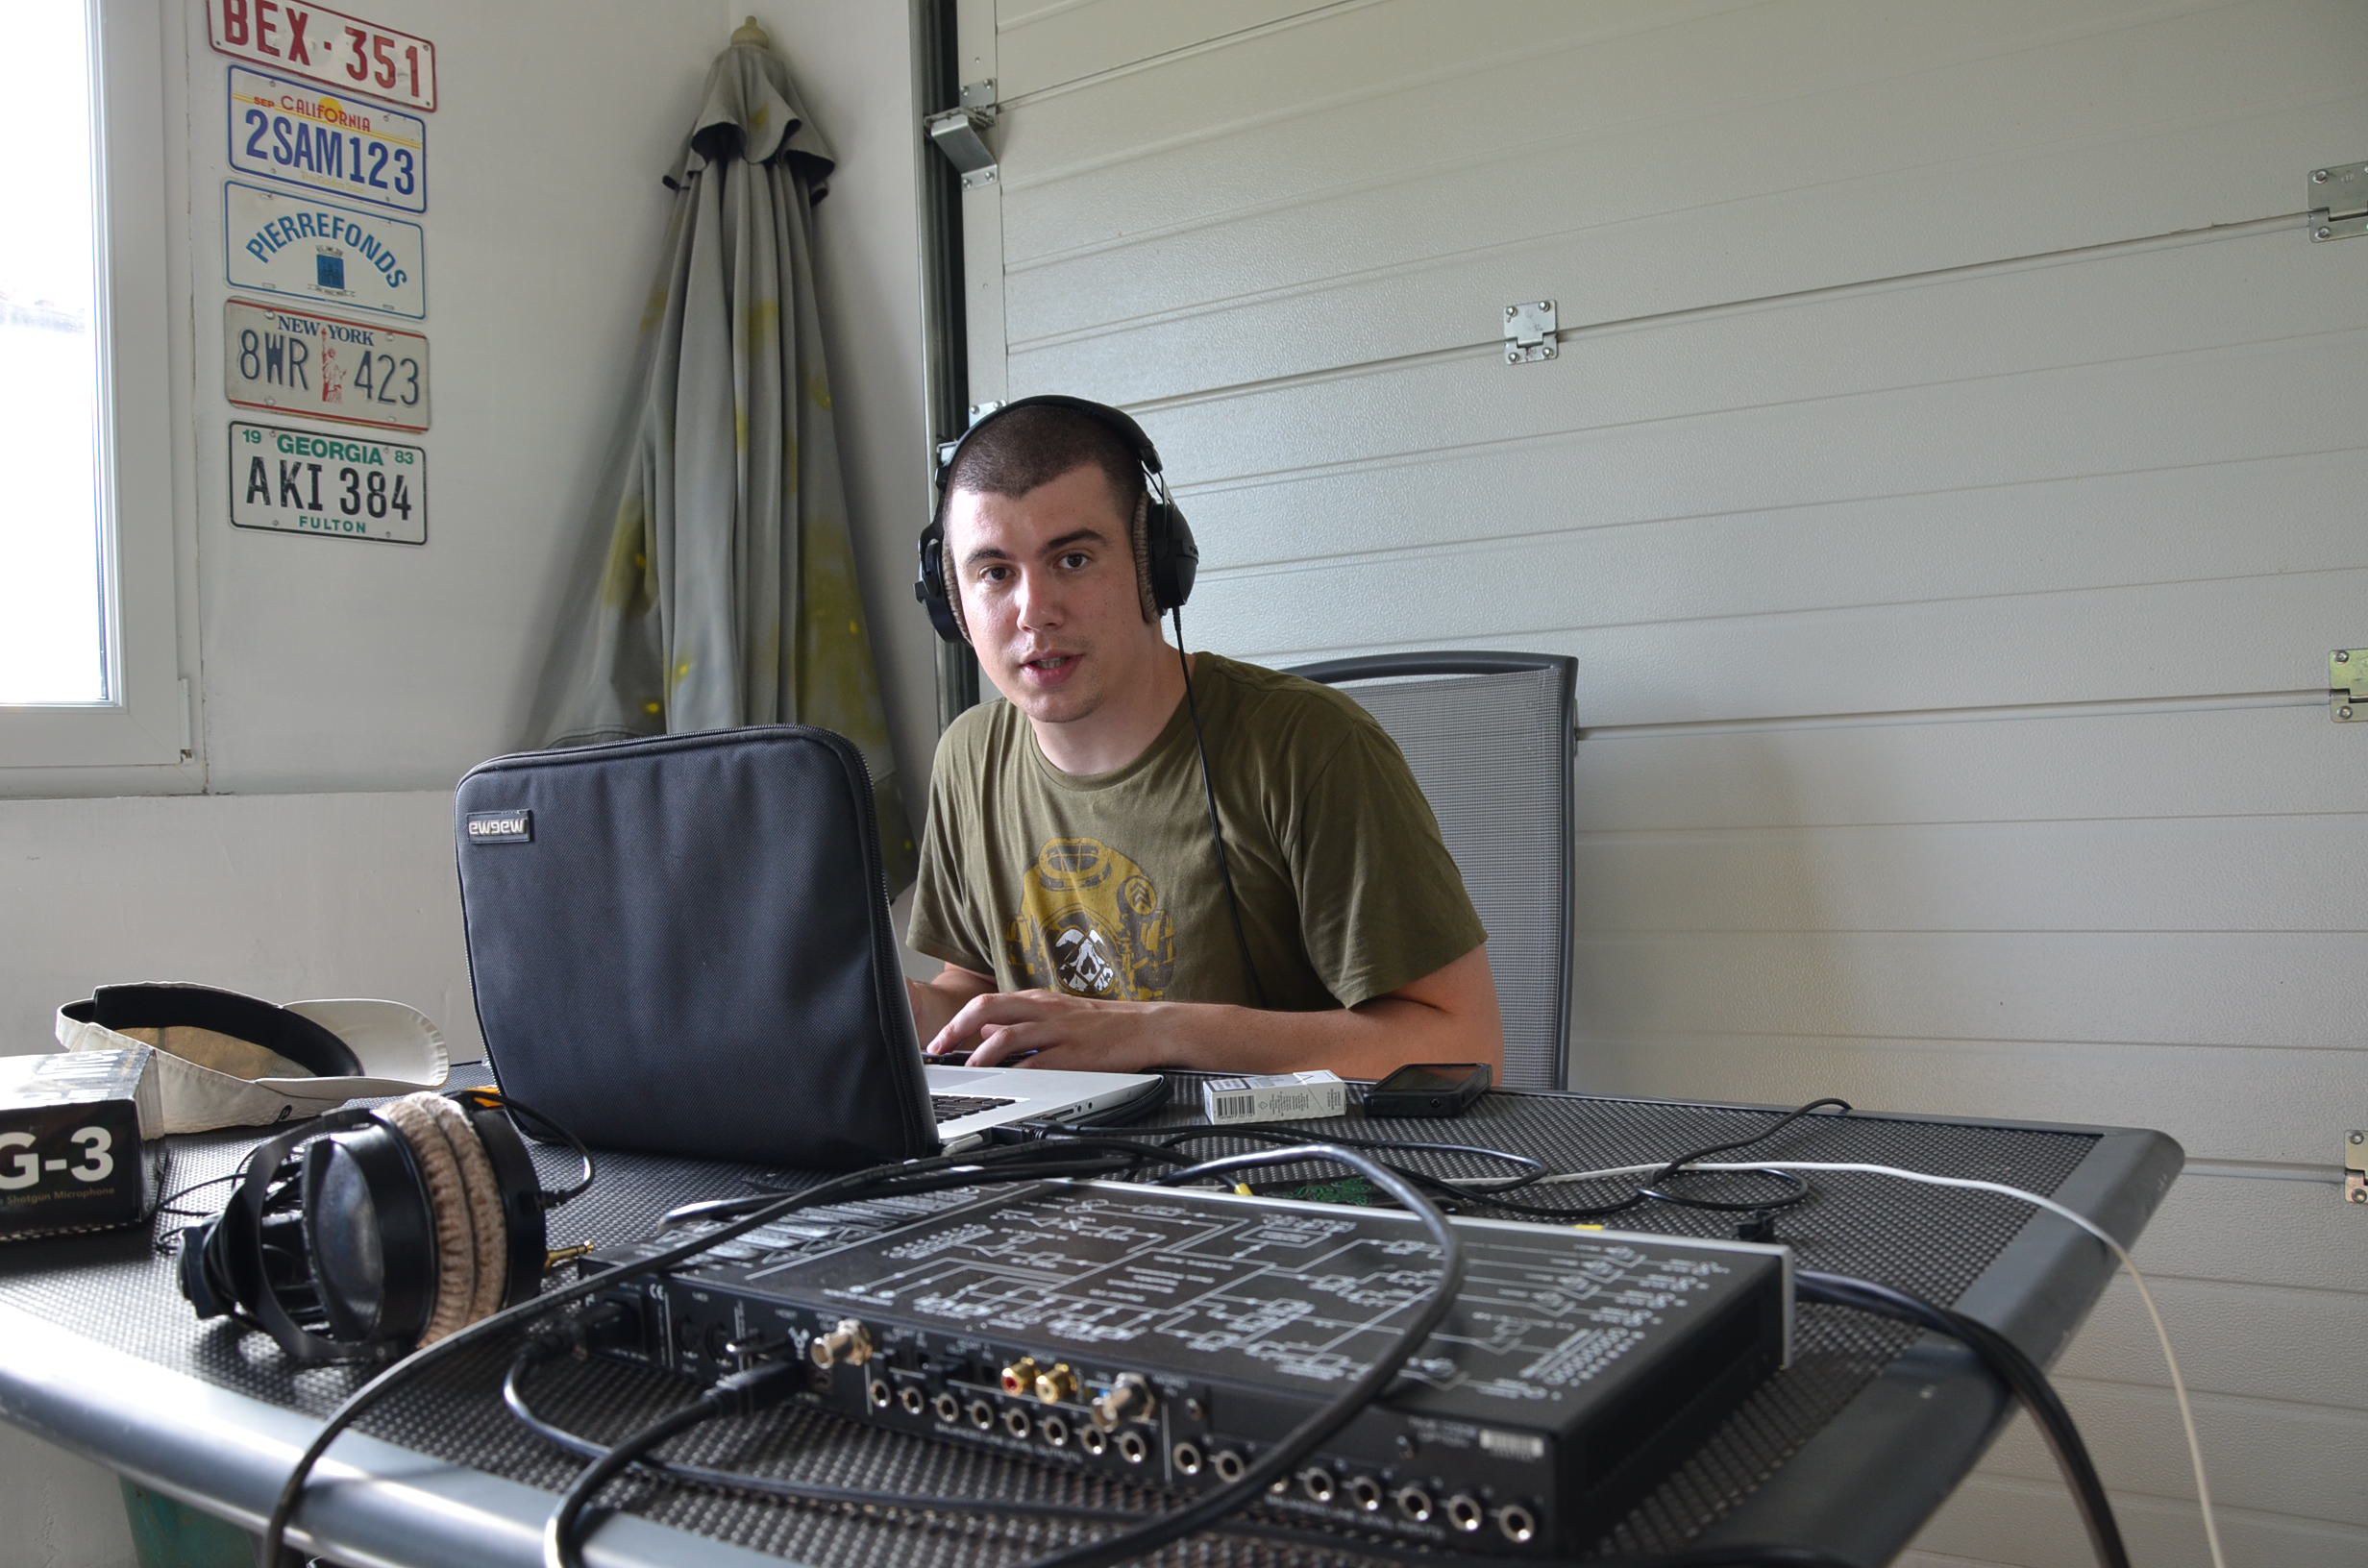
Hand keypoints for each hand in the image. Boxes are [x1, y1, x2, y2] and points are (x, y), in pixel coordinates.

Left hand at [924, 989, 1171, 1071]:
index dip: (956, 1021)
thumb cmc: (1104, 1025)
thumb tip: (985, 1032)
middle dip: (956, 1030)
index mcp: (1038, 1001)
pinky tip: (1004, 1083)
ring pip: (1007, 1035)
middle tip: (937, 1050)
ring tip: (966, 1069)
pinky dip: (1015, 1074)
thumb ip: (1021, 1022)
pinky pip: (1037, 1063)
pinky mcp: (1075, 1053)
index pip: (986, 1004)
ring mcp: (1058, 1030)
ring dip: (979, 1054)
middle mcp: (1044, 1010)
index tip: (937, 1042)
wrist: (1148, 1027)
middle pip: (987, 1009)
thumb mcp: (1057, 1015)